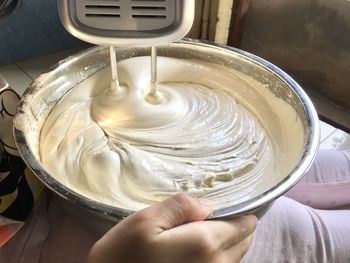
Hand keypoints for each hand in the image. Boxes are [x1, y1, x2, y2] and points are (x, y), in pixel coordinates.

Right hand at [87, 194, 256, 262]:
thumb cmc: (122, 257)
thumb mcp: (143, 222)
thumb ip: (180, 208)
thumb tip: (207, 205)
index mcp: (205, 244)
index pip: (244, 225)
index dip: (240, 212)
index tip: (227, 204)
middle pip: (243, 242)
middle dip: (235, 227)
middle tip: (212, 217)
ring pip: (234, 258)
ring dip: (227, 243)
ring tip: (203, 232)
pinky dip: (217, 258)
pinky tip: (194, 252)